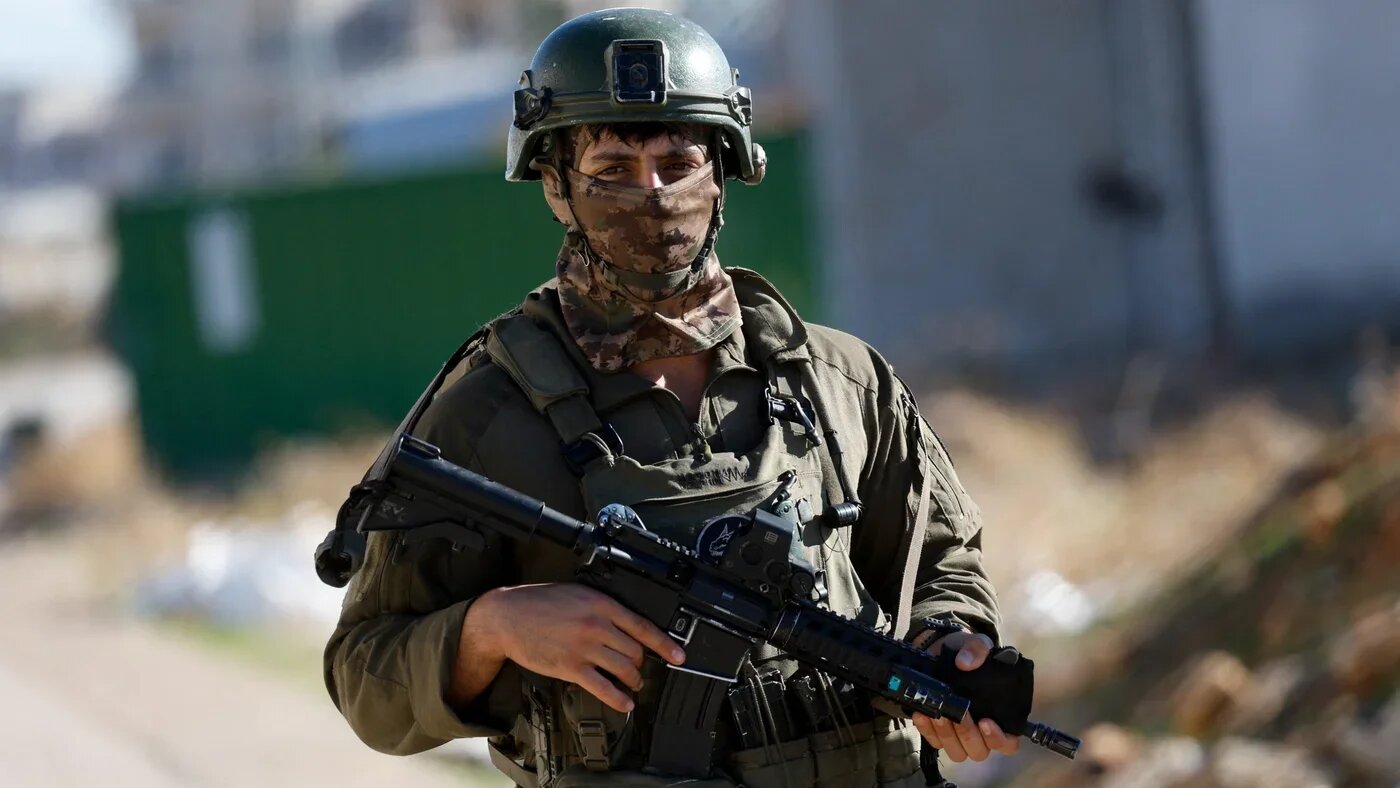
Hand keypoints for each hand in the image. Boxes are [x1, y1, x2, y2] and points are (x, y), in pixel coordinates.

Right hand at [466, 583, 684, 713]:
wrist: (507, 617)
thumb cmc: (539, 602)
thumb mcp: (577, 593)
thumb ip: (601, 606)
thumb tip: (624, 620)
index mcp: (601, 604)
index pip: (642, 626)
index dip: (664, 644)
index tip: (678, 655)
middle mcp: (597, 625)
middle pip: (635, 651)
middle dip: (642, 663)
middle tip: (642, 669)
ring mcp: (584, 648)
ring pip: (623, 669)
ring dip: (633, 681)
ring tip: (634, 684)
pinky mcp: (571, 667)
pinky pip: (602, 687)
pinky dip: (618, 698)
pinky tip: (624, 703)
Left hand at [910, 630, 1020, 762]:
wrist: (944, 653)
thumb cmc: (970, 655)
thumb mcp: (978, 644)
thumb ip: (977, 649)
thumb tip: (965, 663)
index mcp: (1001, 717)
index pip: (1008, 743)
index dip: (999, 738)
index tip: (985, 722)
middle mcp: (982, 732)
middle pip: (978, 750)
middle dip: (967, 734)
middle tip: (957, 714)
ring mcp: (960, 735)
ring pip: (956, 751)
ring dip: (946, 735)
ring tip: (937, 714)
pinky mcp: (939, 732)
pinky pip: (934, 742)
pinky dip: (927, 730)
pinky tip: (921, 714)